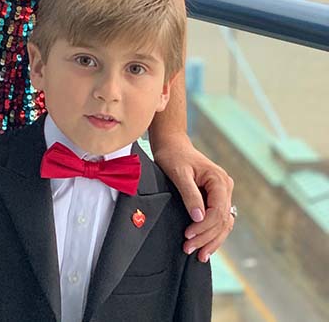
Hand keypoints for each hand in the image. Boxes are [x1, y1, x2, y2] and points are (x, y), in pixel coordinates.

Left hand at [152, 133, 234, 261]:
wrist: (172, 143)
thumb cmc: (173, 155)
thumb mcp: (178, 173)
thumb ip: (190, 195)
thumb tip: (198, 218)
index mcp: (219, 180)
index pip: (217, 211)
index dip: (204, 227)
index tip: (188, 236)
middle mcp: (225, 186)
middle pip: (222, 220)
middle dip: (206, 237)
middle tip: (189, 249)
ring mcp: (222, 193)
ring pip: (223, 223)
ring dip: (211, 240)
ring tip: (199, 255)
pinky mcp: (215, 197)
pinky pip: (218, 219)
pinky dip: (212, 233)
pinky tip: (205, 246)